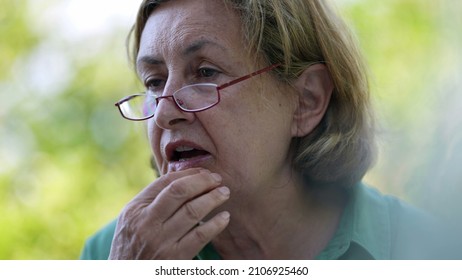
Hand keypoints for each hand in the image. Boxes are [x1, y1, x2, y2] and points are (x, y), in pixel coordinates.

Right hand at [109, 168, 229, 258]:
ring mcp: (160, 241)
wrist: (125, 278)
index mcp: (135, 210)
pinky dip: (215, 224)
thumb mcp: (131, 220)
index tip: (204, 173)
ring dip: (213, 199)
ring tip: (224, 193)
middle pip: (180, 192)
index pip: (165, 182)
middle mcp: (146, 223)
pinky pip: (200, 236)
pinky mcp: (175, 258)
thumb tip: (183, 177)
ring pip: (192, 211)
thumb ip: (151, 200)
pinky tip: (224, 217)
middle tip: (217, 179)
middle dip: (202, 182)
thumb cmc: (132, 246)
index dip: (189, 174)